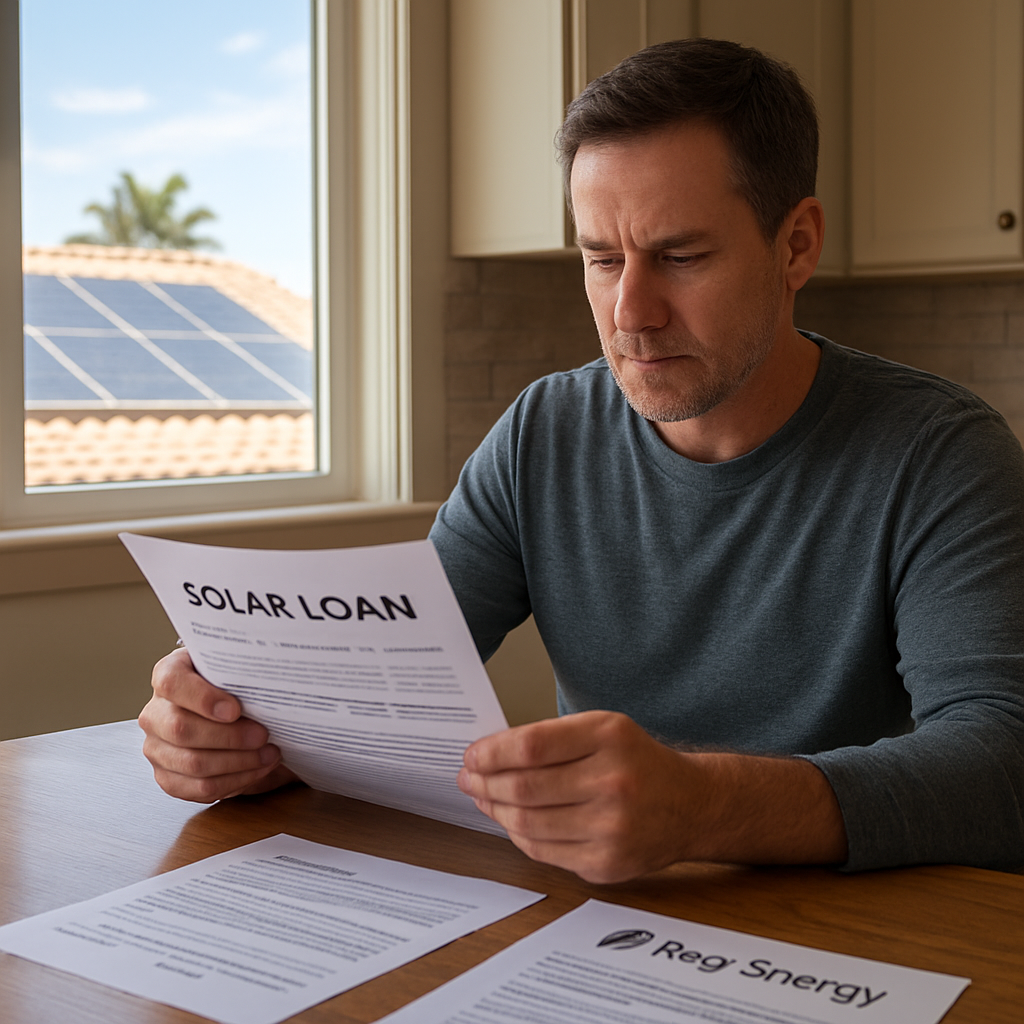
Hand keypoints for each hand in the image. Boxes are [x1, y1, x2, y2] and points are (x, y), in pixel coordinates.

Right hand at [138, 647, 297, 801]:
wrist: (232, 713)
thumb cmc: (234, 688)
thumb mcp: (236, 670)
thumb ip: (240, 671)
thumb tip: (265, 683)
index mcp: (168, 676)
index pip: (172, 683)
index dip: (202, 698)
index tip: (235, 709)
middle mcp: (155, 713)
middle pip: (182, 729)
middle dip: (230, 736)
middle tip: (262, 735)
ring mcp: (157, 749)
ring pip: (193, 763)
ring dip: (238, 762)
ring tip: (268, 754)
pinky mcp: (168, 778)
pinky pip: (199, 788)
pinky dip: (235, 781)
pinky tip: (256, 769)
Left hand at [458, 711, 693, 882]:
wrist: (690, 805)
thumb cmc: (638, 762)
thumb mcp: (604, 730)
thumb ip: (552, 738)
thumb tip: (491, 754)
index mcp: (609, 737)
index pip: (532, 745)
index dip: (493, 752)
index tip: (473, 755)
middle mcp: (612, 782)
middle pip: (525, 787)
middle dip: (485, 782)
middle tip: (469, 777)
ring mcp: (611, 828)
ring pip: (528, 823)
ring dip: (496, 810)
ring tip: (484, 797)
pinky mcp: (606, 863)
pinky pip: (543, 851)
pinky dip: (518, 835)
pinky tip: (511, 820)